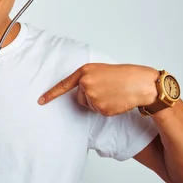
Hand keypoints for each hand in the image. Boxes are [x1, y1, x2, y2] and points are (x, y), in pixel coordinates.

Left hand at [38, 63, 158, 115]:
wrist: (142, 83)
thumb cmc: (125, 75)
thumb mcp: (102, 70)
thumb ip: (88, 78)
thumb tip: (81, 90)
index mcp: (85, 71)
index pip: (64, 85)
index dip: (51, 94)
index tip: (40, 101)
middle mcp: (86, 84)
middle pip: (79, 98)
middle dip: (90, 96)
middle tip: (107, 89)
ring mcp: (93, 97)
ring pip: (89, 105)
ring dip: (99, 102)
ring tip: (113, 93)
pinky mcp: (101, 108)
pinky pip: (99, 112)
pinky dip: (107, 109)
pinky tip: (116, 101)